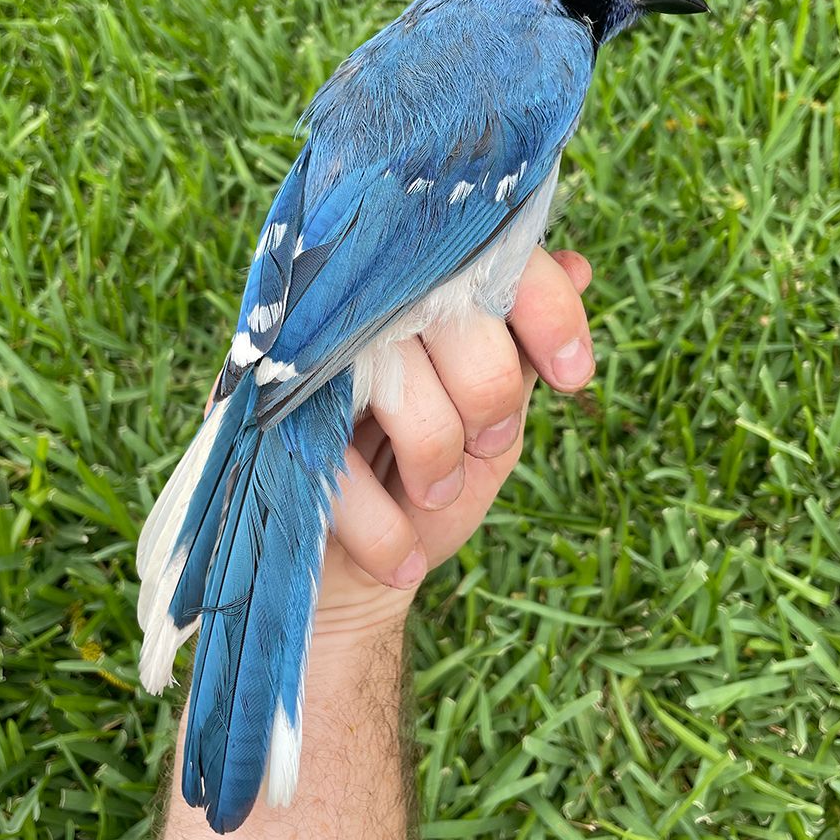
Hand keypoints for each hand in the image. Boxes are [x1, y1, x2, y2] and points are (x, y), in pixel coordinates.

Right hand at [313, 247, 595, 634]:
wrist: (344, 585)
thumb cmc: (422, 490)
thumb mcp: (491, 427)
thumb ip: (520, 358)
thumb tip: (579, 266)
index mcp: (415, 297)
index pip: (491, 254)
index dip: (546, 306)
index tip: (573, 376)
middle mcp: (355, 309)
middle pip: (451, 311)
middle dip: (488, 394)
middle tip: (483, 443)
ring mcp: (302, 364)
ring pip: (399, 378)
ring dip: (435, 457)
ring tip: (433, 495)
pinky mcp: (260, 428)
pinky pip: (339, 464)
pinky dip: (386, 526)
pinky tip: (402, 557)